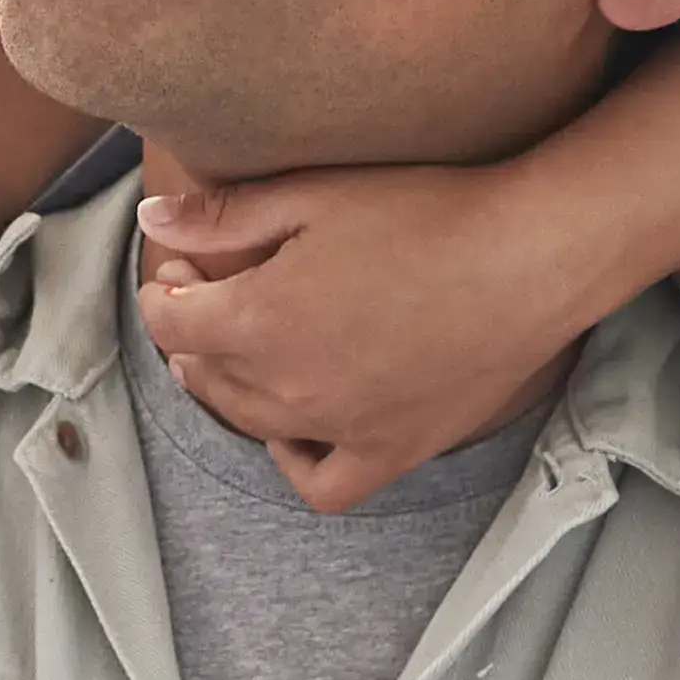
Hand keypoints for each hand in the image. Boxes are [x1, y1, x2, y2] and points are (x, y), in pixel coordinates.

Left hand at [133, 159, 594, 509]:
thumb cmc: (424, 215)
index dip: (166, 287)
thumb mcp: (312, 196)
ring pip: (251, 422)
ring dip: (229, 385)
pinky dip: (295, 461)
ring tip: (242, 348)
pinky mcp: (393, 450)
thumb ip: (223, 216)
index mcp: (257, 321)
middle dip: (194, 330)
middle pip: (205, 369)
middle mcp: (287, 388)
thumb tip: (151, 222)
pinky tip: (294, 429)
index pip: (169, 319)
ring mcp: (340, 428)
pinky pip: (322, 484)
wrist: (527, 260)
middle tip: (211, 291)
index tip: (183, 264)